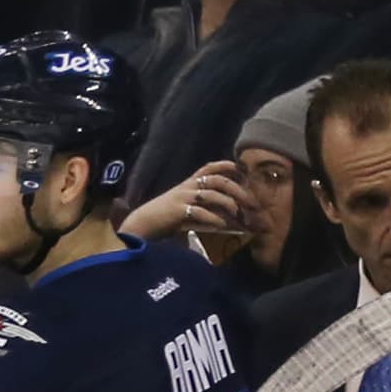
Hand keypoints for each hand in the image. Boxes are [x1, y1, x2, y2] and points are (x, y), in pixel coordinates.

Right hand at [121, 159, 245, 244]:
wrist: (139, 225)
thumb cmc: (160, 219)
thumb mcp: (180, 207)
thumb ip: (197, 207)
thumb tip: (220, 216)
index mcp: (187, 184)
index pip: (209, 168)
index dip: (226, 166)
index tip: (242, 170)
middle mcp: (187, 187)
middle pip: (218, 181)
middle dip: (237, 189)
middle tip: (250, 201)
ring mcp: (182, 198)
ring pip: (212, 194)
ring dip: (228, 203)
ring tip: (238, 213)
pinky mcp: (178, 211)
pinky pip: (200, 212)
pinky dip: (213, 218)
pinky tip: (222, 225)